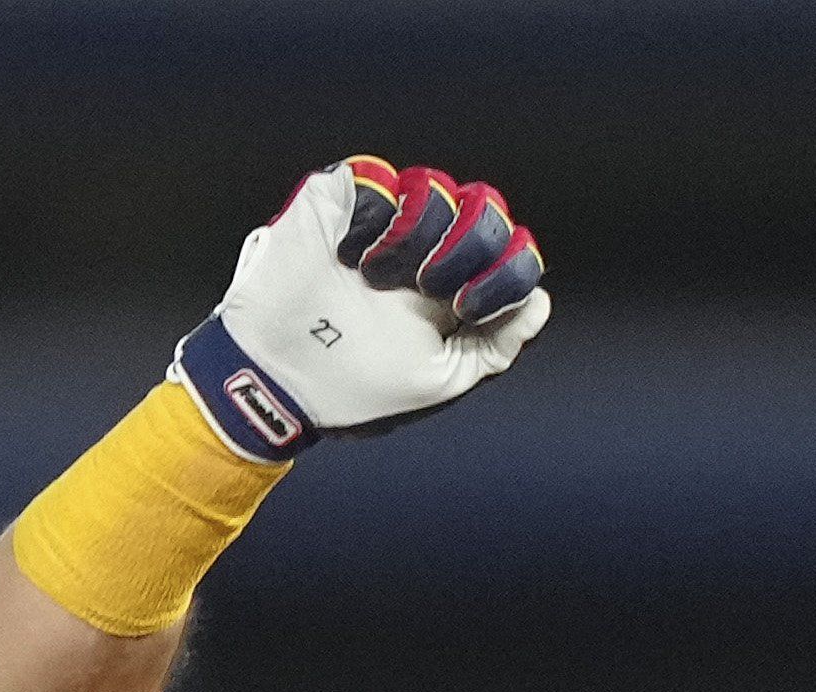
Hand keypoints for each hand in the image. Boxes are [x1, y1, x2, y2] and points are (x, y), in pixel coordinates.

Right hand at [179, 156, 548, 457]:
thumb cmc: (351, 387)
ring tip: (378, 279)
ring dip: (416, 238)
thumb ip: (495, 346)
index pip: (511, 251)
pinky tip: (350, 259)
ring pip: (436, 189)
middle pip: (486, 209)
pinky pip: (378, 180)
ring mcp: (384, 220)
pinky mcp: (340, 201)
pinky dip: (373, 221)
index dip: (508, 271)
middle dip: (469, 247)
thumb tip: (539, 302)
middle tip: (433, 288)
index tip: (469, 308)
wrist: (276, 379)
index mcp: (453, 288)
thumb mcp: (439, 381)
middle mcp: (426, 248)